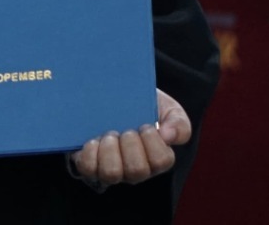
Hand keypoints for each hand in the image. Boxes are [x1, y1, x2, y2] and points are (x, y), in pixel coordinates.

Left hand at [69, 89, 191, 189]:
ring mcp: (112, 169)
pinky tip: (93, 139)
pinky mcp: (90, 165)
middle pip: (137, 171)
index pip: (162, 161)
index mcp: (156, 158)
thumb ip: (179, 123)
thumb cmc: (145, 105)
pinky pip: (89, 169)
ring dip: (109, 150)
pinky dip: (90, 153)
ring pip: (111, 174)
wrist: (114, 95)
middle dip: (130, 144)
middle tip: (125, 129)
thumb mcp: (168, 109)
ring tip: (109, 134)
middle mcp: (135, 169)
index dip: (153, 141)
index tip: (145, 124)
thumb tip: (168, 136)